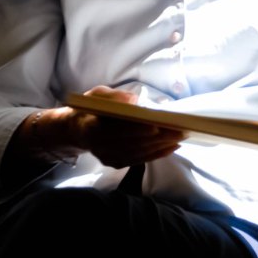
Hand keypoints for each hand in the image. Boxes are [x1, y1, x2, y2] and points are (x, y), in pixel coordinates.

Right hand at [62, 86, 184, 166]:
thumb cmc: (90, 108)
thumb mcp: (97, 95)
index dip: (138, 129)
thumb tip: (134, 100)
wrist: (75, 130)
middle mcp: (99, 146)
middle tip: (181, 130)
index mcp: (92, 126)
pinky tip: (171, 147)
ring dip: (162, 146)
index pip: (118, 129)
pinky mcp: (114, 163)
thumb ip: (114, 97)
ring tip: (180, 137)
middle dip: (159, 137)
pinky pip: (139, 160)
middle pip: (133, 143)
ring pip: (138, 153)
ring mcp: (107, 157)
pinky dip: (156, 154)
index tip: (157, 126)